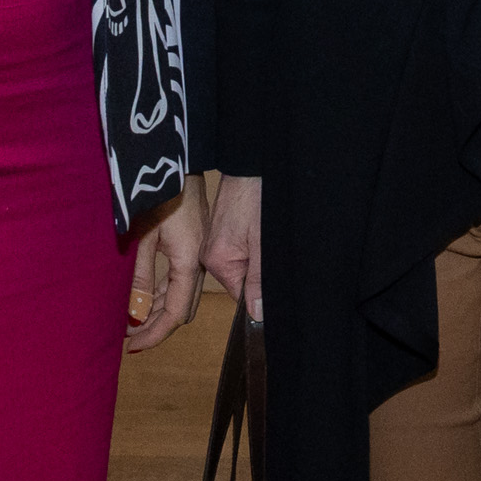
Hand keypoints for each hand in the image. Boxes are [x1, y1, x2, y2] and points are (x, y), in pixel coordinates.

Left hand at [128, 189, 205, 351]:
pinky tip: (145, 300)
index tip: (133, 346)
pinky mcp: (193, 250)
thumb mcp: (144, 236)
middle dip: (156, 326)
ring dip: (158, 311)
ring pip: (181, 297)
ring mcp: (198, 257)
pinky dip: (163, 295)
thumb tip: (134, 313)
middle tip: (128, 337)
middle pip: (181, 310)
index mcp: (189, 263)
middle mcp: (199, 265)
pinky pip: (180, 282)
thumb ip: (140, 276)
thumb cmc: (159, 196)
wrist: (178, 167)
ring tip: (132, 322)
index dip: (155, 333)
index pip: (175, 313)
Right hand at [203, 173, 263, 320]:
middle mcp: (209, 255)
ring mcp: (213, 243)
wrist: (248, 166)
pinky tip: (257, 229)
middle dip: (258, 274)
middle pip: (240, 281)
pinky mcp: (220, 233)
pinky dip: (251, 246)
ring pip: (241, 265)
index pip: (239, 296)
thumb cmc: (254, 198)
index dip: (258, 294)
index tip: (271, 283)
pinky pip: (238, 251)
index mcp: (217, 261)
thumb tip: (256, 314)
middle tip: (268, 251)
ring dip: (256, 259)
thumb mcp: (262, 243)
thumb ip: (259, 280)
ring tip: (261, 235)